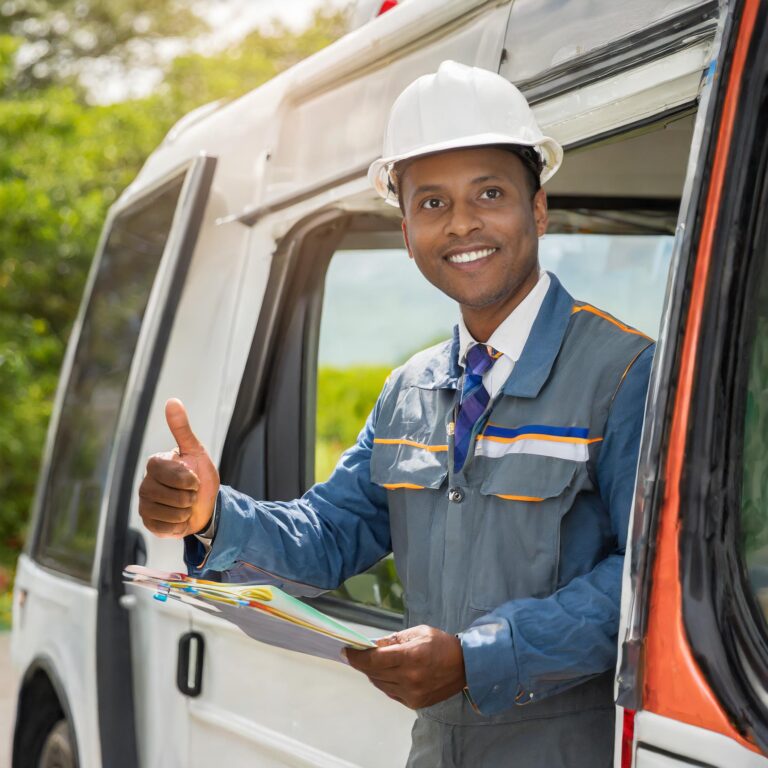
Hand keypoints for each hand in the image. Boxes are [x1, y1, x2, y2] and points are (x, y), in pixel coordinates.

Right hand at [138, 399, 219, 537]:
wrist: (207, 506)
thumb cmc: (200, 476)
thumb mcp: (196, 451)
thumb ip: (182, 429)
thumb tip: (172, 400)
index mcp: (155, 464)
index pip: (168, 472)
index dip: (187, 479)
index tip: (195, 478)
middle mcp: (145, 483)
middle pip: (168, 494)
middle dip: (189, 496)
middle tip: (191, 493)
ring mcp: (144, 504)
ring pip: (168, 511)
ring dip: (185, 511)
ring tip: (186, 505)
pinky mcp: (148, 523)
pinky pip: (164, 527)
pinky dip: (178, 524)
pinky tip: (180, 518)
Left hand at [345, 625, 465, 708]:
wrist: (466, 666)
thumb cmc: (441, 644)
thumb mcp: (417, 633)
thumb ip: (393, 640)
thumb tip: (371, 644)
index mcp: (411, 657)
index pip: (374, 660)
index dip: (356, 657)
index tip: (346, 651)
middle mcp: (410, 678)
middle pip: (374, 673)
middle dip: (362, 663)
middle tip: (356, 653)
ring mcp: (412, 693)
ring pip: (380, 684)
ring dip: (372, 673)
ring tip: (373, 662)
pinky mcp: (414, 703)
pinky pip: (390, 692)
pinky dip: (384, 682)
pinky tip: (387, 672)